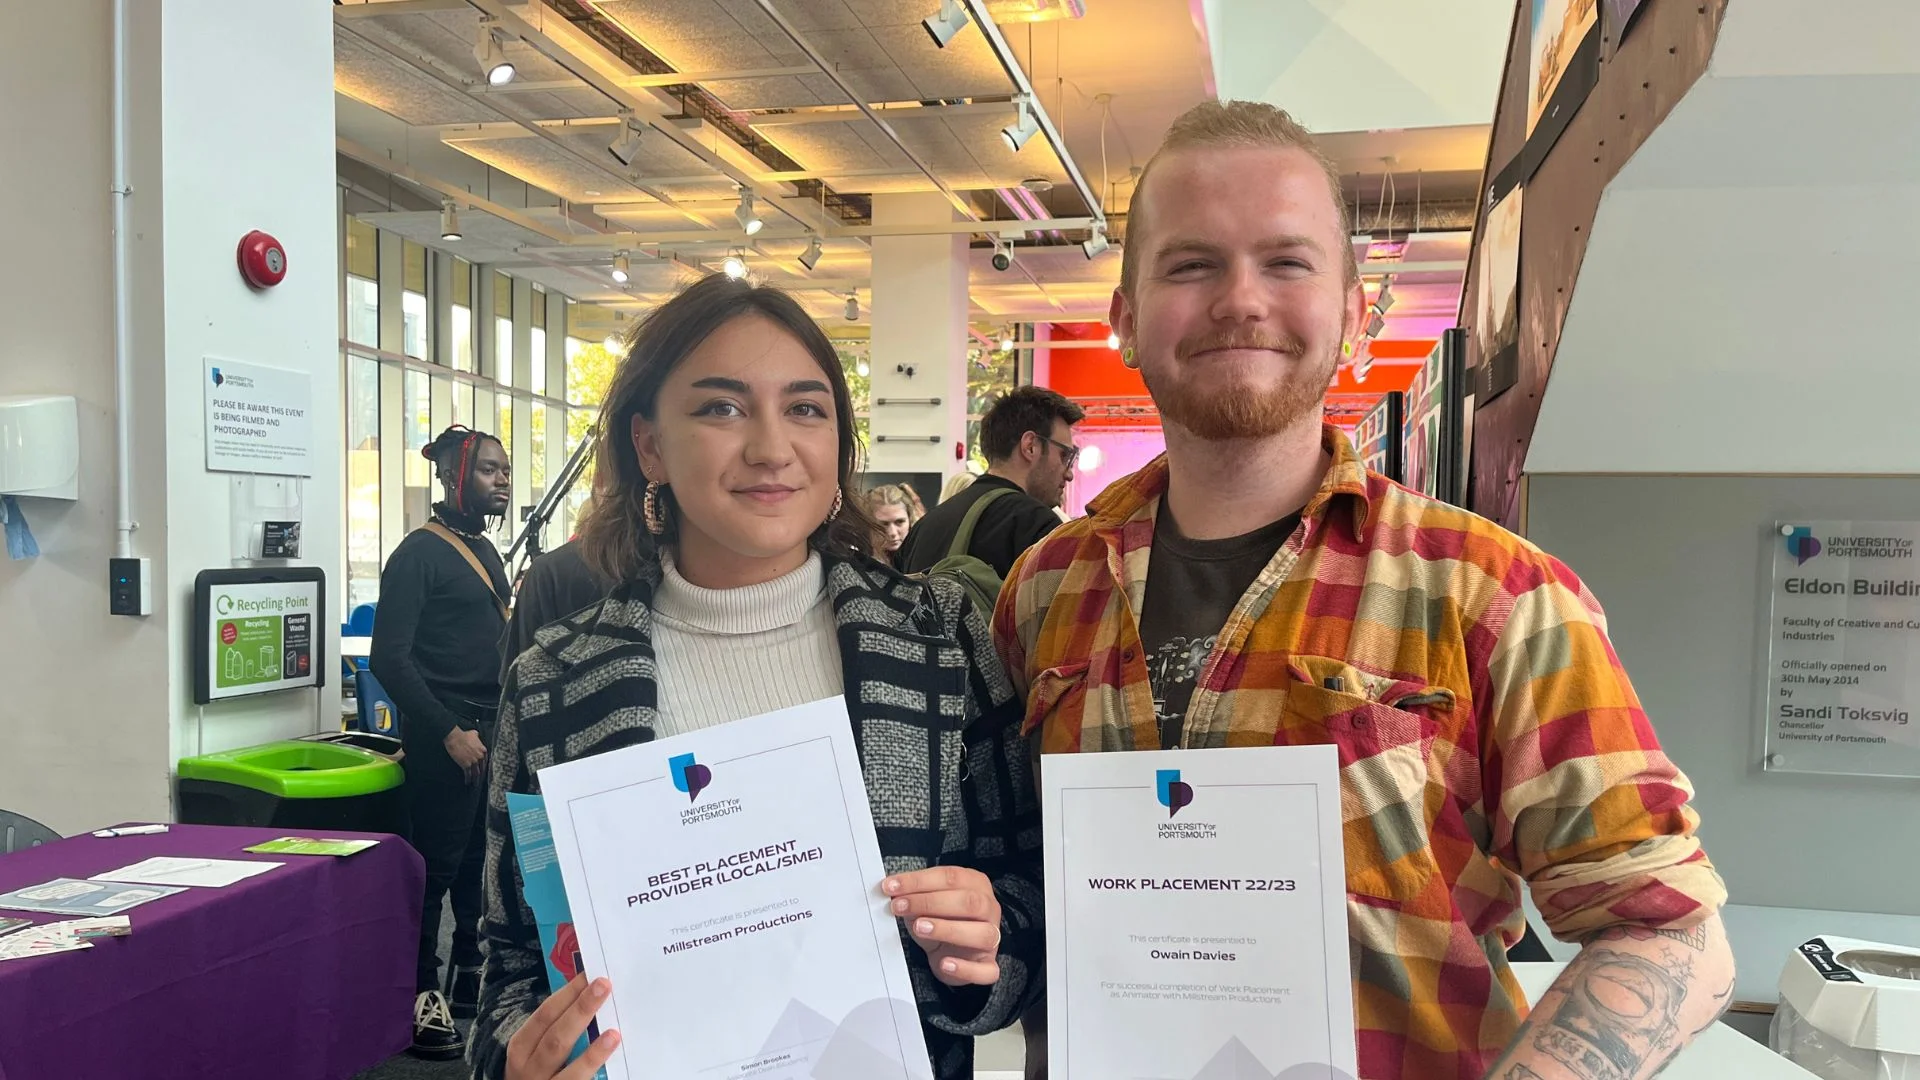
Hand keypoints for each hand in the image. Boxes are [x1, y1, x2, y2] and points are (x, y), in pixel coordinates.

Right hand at [444, 727, 486, 782]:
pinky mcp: (466, 765)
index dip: (484, 768)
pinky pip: (468, 774)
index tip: (484, 772)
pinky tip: (467, 782)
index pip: (486, 762)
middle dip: (481, 776)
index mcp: (483, 750)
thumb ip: (477, 736)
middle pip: (482, 769)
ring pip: (476, 773)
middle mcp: (480, 757)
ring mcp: (473, 761)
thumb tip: (477, 735)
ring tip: (475, 784)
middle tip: (480, 780)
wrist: (455, 738)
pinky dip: (468, 779)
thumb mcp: (474, 734)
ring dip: (476, 780)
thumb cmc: (463, 735)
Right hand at [505, 974, 620, 1079]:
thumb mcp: (535, 1049)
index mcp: (521, 1047)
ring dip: (591, 1051)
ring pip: (568, 1069)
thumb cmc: (536, 1069)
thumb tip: (589, 995)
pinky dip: (594, 1067)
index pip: (544, 1016)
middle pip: (556, 1038)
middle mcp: (529, 1068)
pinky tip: (610, 1053)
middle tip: (603, 986)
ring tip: (613, 1033)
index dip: (566, 994)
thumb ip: (557, 1028)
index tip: (588, 975)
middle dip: (580, 1010)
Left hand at [883, 867, 1001, 986]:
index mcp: (976, 884)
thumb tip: (893, 891)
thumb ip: (913, 895)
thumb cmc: (939, 920)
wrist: (950, 953)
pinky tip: (945, 964)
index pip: (951, 877)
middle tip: (899, 907)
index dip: (919, 881)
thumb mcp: (924, 904)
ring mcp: (993, 939)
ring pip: (982, 934)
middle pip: (969, 902)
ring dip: (948, 930)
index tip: (891, 886)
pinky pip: (986, 970)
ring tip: (919, 928)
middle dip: (930, 903)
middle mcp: (989, 908)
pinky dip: (965, 968)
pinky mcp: (988, 966)